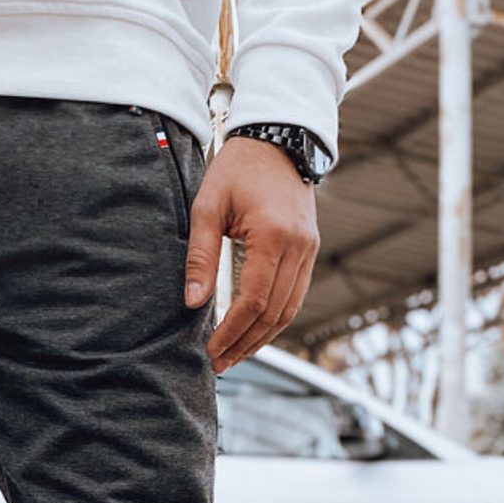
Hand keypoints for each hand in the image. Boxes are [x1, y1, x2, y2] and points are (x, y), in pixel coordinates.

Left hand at [183, 137, 318, 374]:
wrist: (278, 137)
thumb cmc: (237, 168)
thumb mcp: (208, 207)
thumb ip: (200, 257)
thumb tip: (192, 305)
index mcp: (274, 236)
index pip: (253, 302)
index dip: (231, 333)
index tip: (210, 352)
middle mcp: (299, 247)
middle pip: (274, 314)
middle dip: (244, 344)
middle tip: (218, 365)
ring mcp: (310, 250)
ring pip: (289, 310)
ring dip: (261, 339)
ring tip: (234, 356)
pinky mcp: (310, 250)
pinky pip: (295, 296)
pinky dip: (274, 320)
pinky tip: (253, 333)